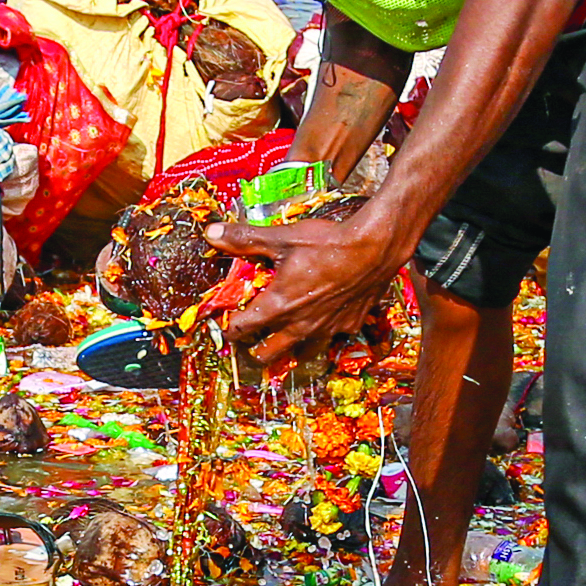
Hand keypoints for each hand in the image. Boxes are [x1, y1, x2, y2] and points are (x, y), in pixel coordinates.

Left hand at [210, 209, 406, 370]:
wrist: (374, 248)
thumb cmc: (327, 243)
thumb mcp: (281, 238)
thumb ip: (244, 239)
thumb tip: (211, 232)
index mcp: (277, 306)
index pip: (242, 328)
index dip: (231, 328)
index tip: (228, 323)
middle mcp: (298, 325)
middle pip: (268, 353)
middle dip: (256, 348)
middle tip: (253, 338)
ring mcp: (325, 329)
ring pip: (301, 353)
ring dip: (291, 348)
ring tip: (287, 339)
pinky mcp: (348, 326)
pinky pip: (332, 337)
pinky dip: (325, 331)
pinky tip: (326, 317)